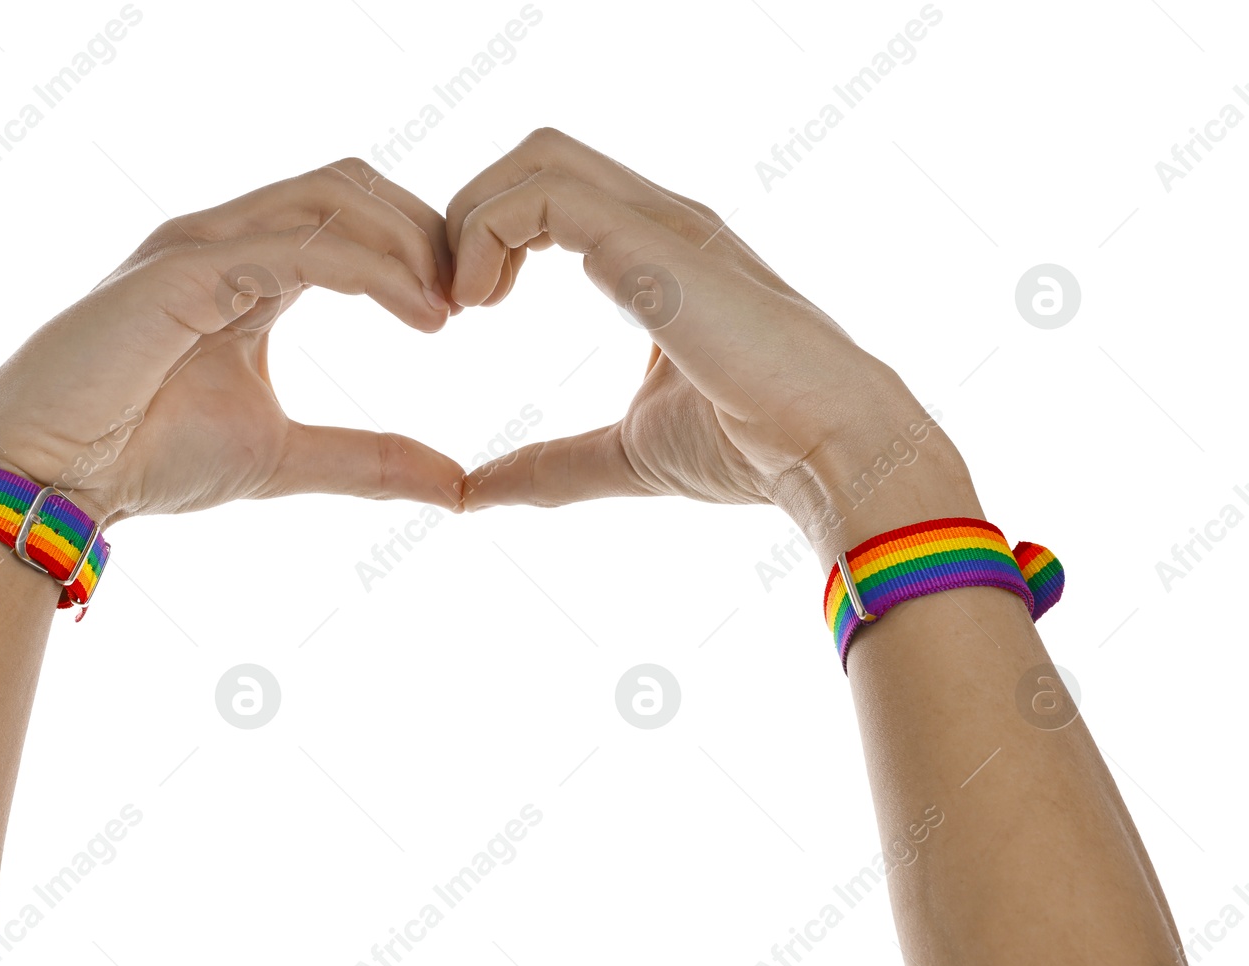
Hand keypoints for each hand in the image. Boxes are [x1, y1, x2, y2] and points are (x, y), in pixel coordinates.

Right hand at [0, 160, 463, 523]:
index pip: (352, 213)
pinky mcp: (186, 266)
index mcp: (248, 267)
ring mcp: (203, 242)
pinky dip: (374, 270)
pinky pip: (303, 245)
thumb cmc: (143, 457)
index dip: (419, 247)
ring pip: (333, 196)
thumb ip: (368, 460)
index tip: (466, 310)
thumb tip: (456, 486)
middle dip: (424, 229)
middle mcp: (227, 237)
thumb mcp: (285, 456)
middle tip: (473, 299)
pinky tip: (420, 316)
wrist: (50, 481)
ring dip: (408, 242)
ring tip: (449, 309)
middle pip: (352, 183)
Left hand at [446, 129, 980, 561]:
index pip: (553, 193)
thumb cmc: (750, 450)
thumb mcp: (622, 454)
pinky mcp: (652, 240)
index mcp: (655, 253)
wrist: (830, 453)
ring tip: (462, 303)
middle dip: (471, 213)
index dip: (488, 235)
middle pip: (537, 155)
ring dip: (472, 219)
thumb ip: (549, 465)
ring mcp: (660, 221)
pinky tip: (481, 302)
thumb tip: (474, 493)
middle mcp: (658, 220)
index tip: (463, 313)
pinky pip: (542, 194)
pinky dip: (486, 232)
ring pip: (536, 156)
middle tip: (451, 302)